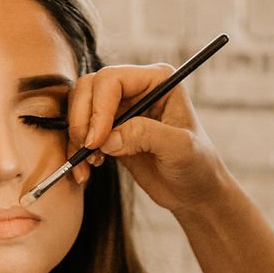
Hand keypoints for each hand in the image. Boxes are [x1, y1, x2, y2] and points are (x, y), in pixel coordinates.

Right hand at [67, 63, 225, 212]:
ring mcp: (121, 109)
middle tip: (87, 151)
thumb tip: (108, 138)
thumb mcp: (180, 149)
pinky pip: (81, 131)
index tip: (96, 141)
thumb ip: (146, 135)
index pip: (113, 79)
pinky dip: (76, 150)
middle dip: (81, 120)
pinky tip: (87, 170)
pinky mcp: (110, 131)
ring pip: (80, 108)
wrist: (194, 193)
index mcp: (157, 81)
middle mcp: (137, 88)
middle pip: (89, 88)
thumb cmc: (197, 166)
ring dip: (76, 137)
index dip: (99, 108)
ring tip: (88, 165)